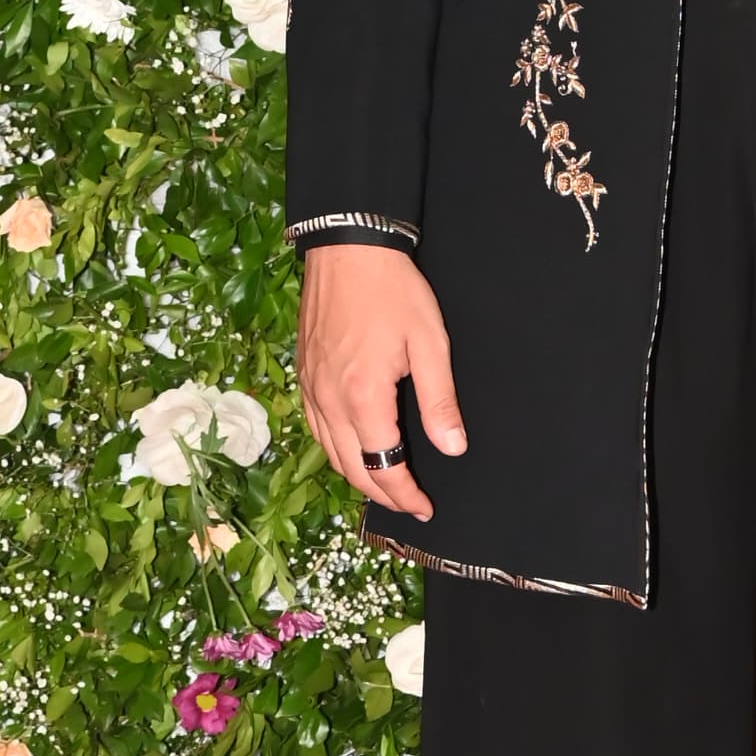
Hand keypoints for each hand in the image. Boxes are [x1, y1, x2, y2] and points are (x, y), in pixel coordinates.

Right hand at [297, 245, 464, 519]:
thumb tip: (452, 447)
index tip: (425, 508)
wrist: (347, 247)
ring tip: (385, 484)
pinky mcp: (303, 374)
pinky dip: (336, 450)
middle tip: (409, 504)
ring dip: (357, 475)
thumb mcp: (429, 343)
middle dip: (383, 494)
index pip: (384, 466)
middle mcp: (329, 400)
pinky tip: (353, 448)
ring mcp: (310, 388)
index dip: (405, 494)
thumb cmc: (393, 290)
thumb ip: (439, 400)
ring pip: (330, 452)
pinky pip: (316, 428)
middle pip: (353, 468)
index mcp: (363, 397)